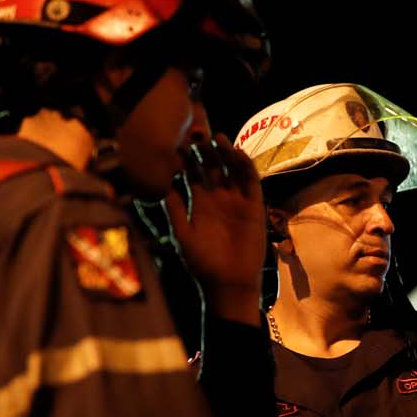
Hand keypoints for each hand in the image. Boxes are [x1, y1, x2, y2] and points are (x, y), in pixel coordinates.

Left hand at [165, 133, 264, 323]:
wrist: (228, 283)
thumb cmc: (202, 262)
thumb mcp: (183, 234)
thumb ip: (175, 209)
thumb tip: (163, 184)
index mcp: (200, 203)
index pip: (193, 174)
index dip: (187, 159)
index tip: (178, 143)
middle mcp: (219, 198)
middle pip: (213, 167)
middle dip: (206, 151)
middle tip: (197, 134)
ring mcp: (237, 201)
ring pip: (232, 170)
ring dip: (226, 154)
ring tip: (217, 138)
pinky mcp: (254, 207)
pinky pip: (250, 182)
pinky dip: (245, 167)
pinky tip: (237, 154)